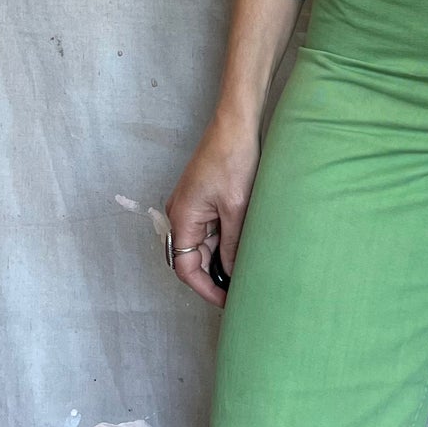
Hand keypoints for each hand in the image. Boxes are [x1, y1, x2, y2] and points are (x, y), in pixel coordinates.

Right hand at [163, 113, 260, 309]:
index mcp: (182, 218)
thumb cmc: (232, 159)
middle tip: (240, 291)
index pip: (186, 268)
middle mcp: (181, 215)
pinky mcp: (204, 200)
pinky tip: (244, 249)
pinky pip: (210, 231)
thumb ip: (232, 244)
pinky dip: (225, 243)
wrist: (236, 125)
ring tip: (246, 272)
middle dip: (214, 277)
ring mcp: (192, 208)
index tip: (227, 301)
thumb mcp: (237, 208)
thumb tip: (232, 272)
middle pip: (193, 259)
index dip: (205, 288)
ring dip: (221, 260)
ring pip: (203, 246)